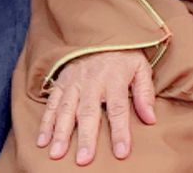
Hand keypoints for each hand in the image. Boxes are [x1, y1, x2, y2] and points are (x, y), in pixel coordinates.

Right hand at [37, 49, 156, 164]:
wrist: (99, 32)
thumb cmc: (123, 55)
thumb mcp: (140, 67)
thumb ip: (144, 93)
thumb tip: (150, 119)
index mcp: (114, 79)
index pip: (118, 109)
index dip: (120, 132)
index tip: (122, 152)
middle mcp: (92, 81)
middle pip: (89, 112)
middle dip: (86, 137)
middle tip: (84, 160)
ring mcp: (74, 82)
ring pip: (66, 110)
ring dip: (61, 133)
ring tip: (57, 154)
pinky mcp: (61, 83)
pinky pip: (51, 104)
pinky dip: (45, 122)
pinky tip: (42, 141)